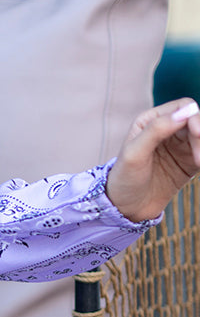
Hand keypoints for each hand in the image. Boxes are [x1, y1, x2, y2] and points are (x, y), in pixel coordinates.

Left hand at [105, 97, 199, 221]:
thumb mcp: (134, 153)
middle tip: (198, 158)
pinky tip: (199, 165)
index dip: (194, 117)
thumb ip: (156, 130)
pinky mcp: (189, 161)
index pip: (183, 107)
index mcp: (151, 120)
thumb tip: (185, 111)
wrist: (126, 208)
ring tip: (198, 163)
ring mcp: (180, 145)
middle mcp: (168, 128)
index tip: (198, 134)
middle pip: (197, 120)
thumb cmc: (125, 179)